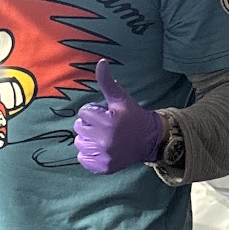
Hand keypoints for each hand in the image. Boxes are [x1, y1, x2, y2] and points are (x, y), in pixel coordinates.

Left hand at [73, 59, 163, 173]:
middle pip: (79, 127)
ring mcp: (104, 156)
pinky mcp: (103, 168)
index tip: (105, 114)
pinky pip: (82, 158)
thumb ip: (107, 82)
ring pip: (79, 143)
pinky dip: (89, 154)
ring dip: (88, 139)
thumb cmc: (133, 116)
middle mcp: (105, 141)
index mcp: (109, 122)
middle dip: (90, 124)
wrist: (149, 141)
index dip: (94, 111)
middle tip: (104, 126)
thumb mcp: (121, 98)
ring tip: (103, 137)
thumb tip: (101, 62)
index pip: (83, 112)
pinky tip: (101, 148)